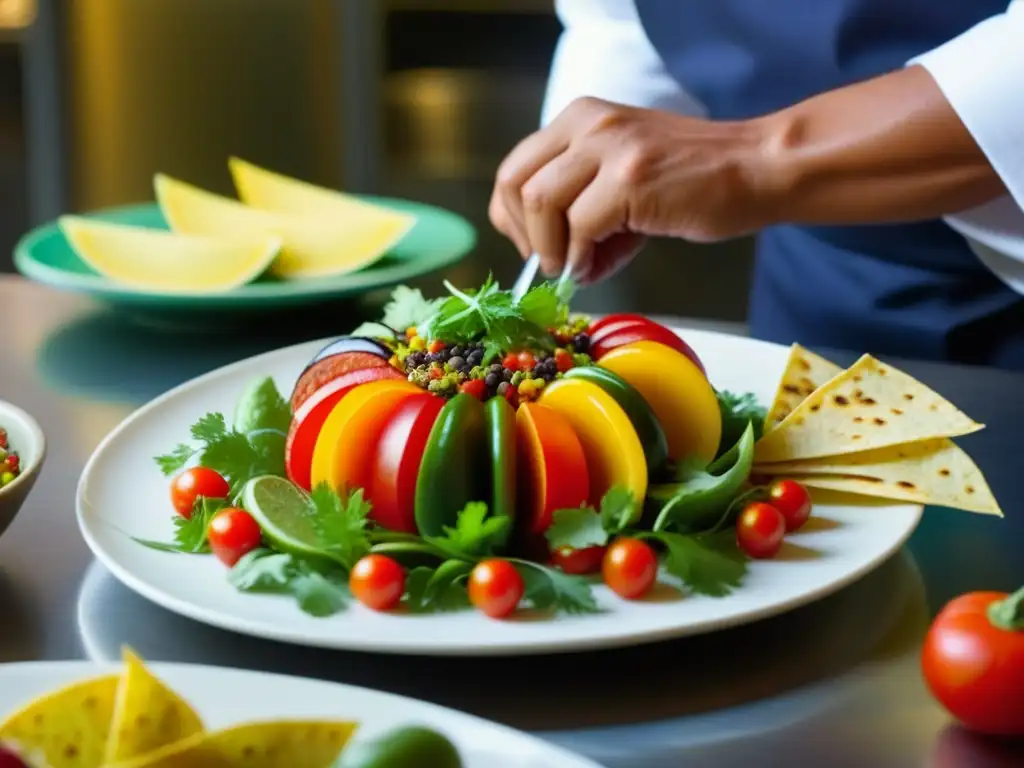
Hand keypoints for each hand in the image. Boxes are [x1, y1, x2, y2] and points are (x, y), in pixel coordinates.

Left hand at [488, 96, 773, 282]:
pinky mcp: (629, 178)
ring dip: (551, 249)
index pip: (514, 169)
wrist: (756, 169)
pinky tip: (602, 265)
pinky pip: (579, 226)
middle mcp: (587, 124)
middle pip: (514, 184)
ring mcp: (608, 147)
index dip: (512, 218)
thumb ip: (582, 207)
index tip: (535, 248)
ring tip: (580, 267)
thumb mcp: (623, 177)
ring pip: (539, 204)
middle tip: (551, 264)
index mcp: (579, 119)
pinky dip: (581, 257)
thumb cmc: (694, 180)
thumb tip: (554, 261)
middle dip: (524, 236)